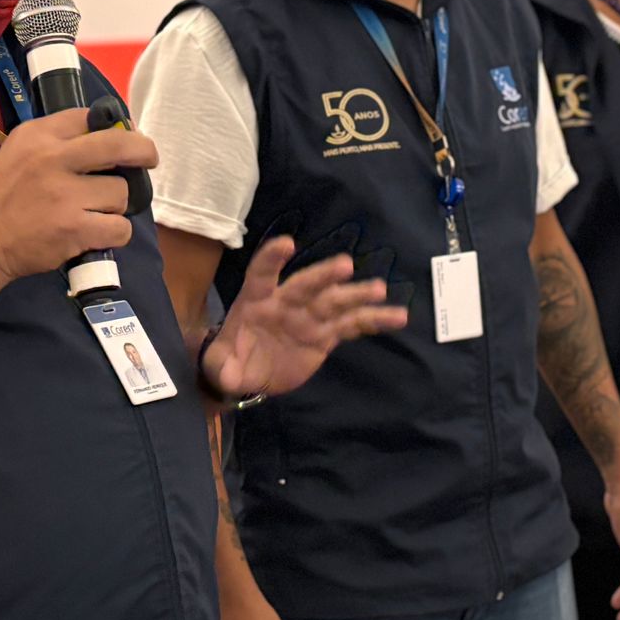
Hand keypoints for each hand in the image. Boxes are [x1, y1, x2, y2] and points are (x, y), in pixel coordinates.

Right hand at [0, 109, 158, 281]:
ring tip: (96, 212)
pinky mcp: (74, 228)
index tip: (125, 136)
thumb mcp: (18, 151)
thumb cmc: (1, 197)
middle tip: (148, 159)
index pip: (89, 117)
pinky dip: (115, 233)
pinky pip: (120, 228)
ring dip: (115, 205)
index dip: (115, 126)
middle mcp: (52, 158)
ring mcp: (64, 195)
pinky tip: (97, 233)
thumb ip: (56, 140)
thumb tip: (107, 135)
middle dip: (143, 151)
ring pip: (121, 192)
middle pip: (119, 144)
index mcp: (38, 135)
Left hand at [204, 237, 408, 398]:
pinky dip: (374, 320)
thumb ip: (223, 369)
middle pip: (306, 285)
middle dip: (324, 275)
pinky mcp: (326, 335)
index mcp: (256, 301)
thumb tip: (227, 376)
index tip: (287, 244)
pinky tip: (397, 316)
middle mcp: (286, 302)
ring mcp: (309, 317)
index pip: (262, 275)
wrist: (251, 372)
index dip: (271, 259)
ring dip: (356, 294)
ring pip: (335, 302)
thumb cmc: (231, 359)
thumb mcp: (221, 366)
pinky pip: (353, 325)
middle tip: (345, 266)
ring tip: (379, 289)